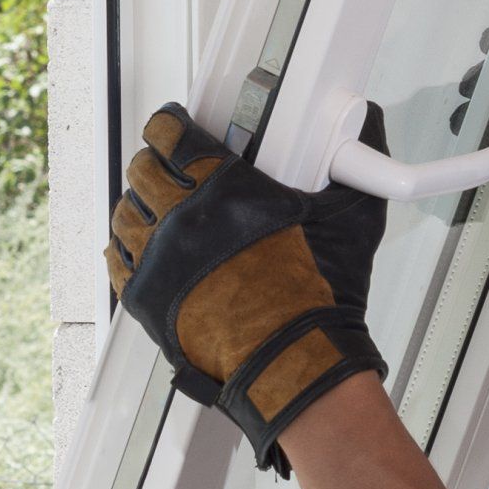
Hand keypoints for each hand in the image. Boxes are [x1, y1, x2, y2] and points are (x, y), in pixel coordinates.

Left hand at [107, 103, 388, 471]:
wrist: (295, 362)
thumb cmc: (320, 299)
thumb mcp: (351, 218)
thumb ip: (358, 166)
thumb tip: (370, 128)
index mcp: (224, 188)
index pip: (171, 136)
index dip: (168, 126)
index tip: (171, 128)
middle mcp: (182, 219)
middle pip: (143, 170)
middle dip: (153, 163)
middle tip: (166, 167)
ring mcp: (158, 259)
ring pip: (125, 213)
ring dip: (138, 204)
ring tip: (154, 207)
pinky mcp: (146, 298)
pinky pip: (117, 260)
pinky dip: (126, 248)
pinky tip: (142, 247)